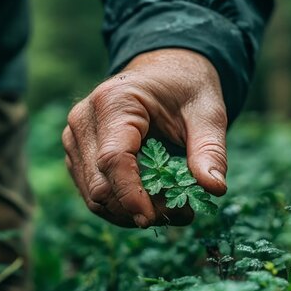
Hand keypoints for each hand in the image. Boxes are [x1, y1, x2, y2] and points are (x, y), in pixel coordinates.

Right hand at [62, 48, 227, 227]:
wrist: (164, 71)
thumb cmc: (186, 88)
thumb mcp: (208, 113)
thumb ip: (210, 150)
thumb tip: (215, 188)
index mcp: (114, 101)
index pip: (113, 159)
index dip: (131, 196)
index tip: (155, 219)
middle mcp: (84, 119)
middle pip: (100, 184)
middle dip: (137, 209)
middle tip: (180, 214)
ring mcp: (76, 137)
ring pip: (93, 194)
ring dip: (130, 213)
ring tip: (170, 211)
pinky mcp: (78, 153)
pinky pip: (93, 192)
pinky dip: (121, 206)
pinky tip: (151, 203)